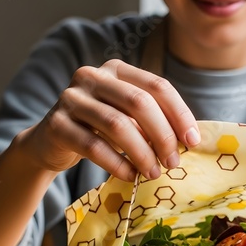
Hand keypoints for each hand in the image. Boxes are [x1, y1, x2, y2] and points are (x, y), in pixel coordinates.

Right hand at [26, 59, 199, 180]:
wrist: (52, 142)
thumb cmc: (100, 130)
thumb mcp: (129, 118)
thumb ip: (154, 120)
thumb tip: (189, 139)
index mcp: (117, 70)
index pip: (157, 86)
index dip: (180, 114)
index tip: (193, 142)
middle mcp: (92, 77)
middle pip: (139, 103)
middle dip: (163, 136)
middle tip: (172, 162)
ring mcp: (71, 98)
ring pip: (117, 125)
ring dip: (142, 153)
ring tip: (154, 173)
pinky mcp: (57, 124)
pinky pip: (94, 146)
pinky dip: (117, 164)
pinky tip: (130, 175)